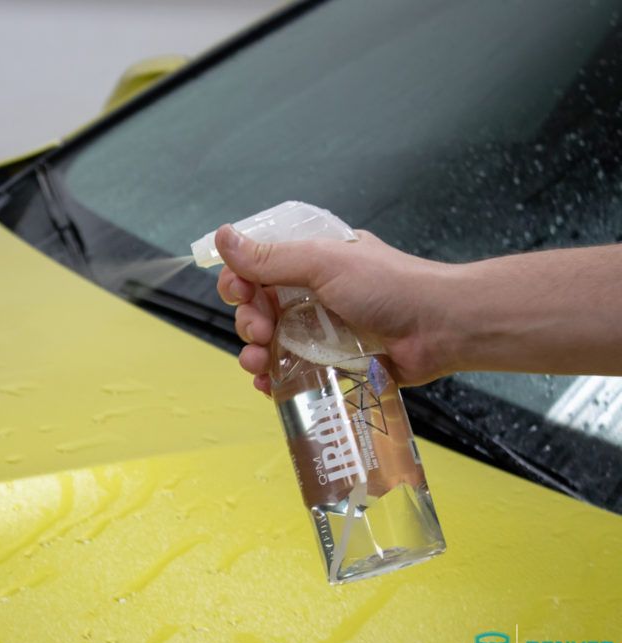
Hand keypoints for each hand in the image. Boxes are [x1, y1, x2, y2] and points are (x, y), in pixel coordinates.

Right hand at [213, 224, 459, 395]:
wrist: (442, 328)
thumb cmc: (388, 287)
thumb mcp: (324, 263)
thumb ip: (271, 257)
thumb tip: (222, 236)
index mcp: (310, 262)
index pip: (257, 268)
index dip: (240, 281)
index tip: (241, 293)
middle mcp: (311, 295)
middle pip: (257, 308)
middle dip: (248, 321)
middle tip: (261, 331)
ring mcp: (321, 332)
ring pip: (269, 344)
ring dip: (254, 353)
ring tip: (259, 363)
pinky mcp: (331, 365)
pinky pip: (291, 372)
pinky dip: (273, 379)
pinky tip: (266, 385)